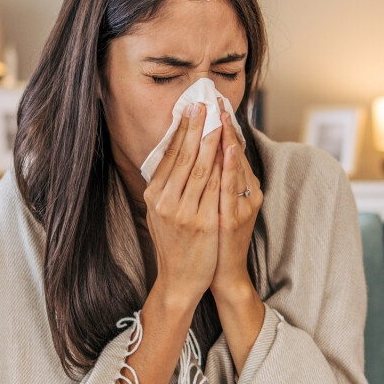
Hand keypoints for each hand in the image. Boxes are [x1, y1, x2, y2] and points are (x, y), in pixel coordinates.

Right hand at [143, 102, 223, 310]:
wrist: (179, 280)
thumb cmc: (172, 245)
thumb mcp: (159, 214)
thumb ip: (164, 187)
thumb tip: (170, 156)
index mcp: (154, 196)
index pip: (169, 155)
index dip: (180, 130)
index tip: (189, 109)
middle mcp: (166, 202)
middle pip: (184, 156)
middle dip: (196, 127)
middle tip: (204, 103)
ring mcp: (185, 212)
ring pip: (201, 167)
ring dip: (211, 139)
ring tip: (219, 118)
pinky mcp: (204, 223)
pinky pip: (216, 188)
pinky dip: (223, 165)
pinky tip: (229, 148)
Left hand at [211, 101, 262, 303]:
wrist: (219, 275)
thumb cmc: (214, 240)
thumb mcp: (215, 205)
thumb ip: (213, 181)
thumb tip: (200, 154)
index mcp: (243, 188)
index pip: (233, 151)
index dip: (225, 126)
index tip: (215, 102)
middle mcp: (248, 193)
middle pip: (236, 153)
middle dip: (226, 124)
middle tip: (217, 98)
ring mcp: (244, 205)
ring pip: (236, 166)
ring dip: (229, 138)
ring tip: (223, 114)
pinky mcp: (236, 218)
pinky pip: (231, 187)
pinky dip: (231, 165)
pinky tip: (228, 147)